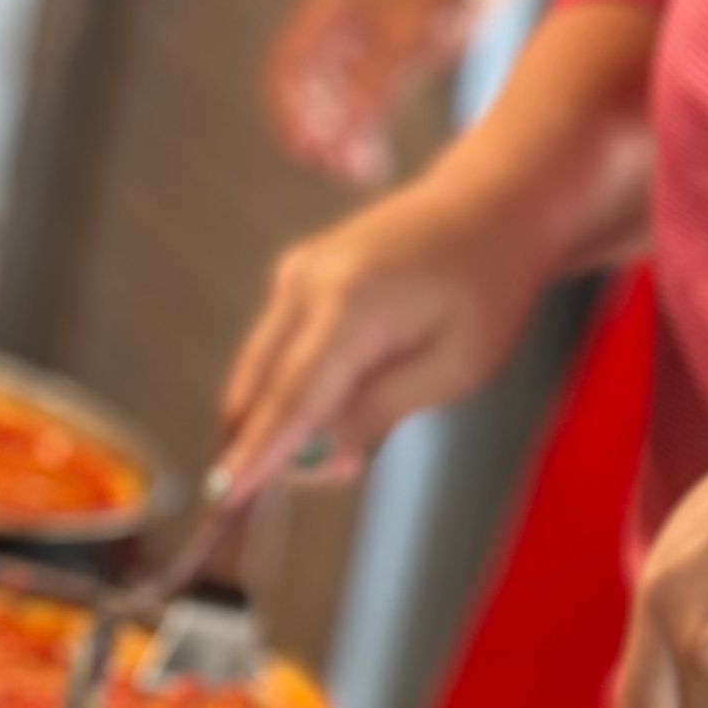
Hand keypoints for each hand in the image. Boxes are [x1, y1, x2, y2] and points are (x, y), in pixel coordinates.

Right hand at [217, 174, 539, 500]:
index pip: (291, 398)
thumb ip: (381, 412)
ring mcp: (296, 275)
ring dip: (288, 422)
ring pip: (262, 373)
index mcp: (349, 302)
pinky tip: (346, 402)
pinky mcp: (298, 279)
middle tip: (337, 472)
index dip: (257, 455)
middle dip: (274, 447)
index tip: (223, 498)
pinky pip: (279, 352)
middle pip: (260, 388)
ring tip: (354, 437)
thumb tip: (323, 455)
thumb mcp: (454, 368)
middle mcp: (307, 281)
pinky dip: (295, 391)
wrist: (485, 208)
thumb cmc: (484, 288)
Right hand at [264, 0, 477, 186]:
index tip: (306, 156)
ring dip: (341, 137)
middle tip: (342, 173)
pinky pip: (360, 97)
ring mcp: (358, 35)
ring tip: (365, 174)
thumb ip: (373, 85)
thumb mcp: (410, 36)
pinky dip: (364, 128)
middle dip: (319, 133)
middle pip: (307, 88)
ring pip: (334, 97)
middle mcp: (336, 20)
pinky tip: (378, 157)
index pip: (287, 68)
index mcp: (328, 5)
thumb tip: (341, 135)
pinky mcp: (385, 48)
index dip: (288, 114)